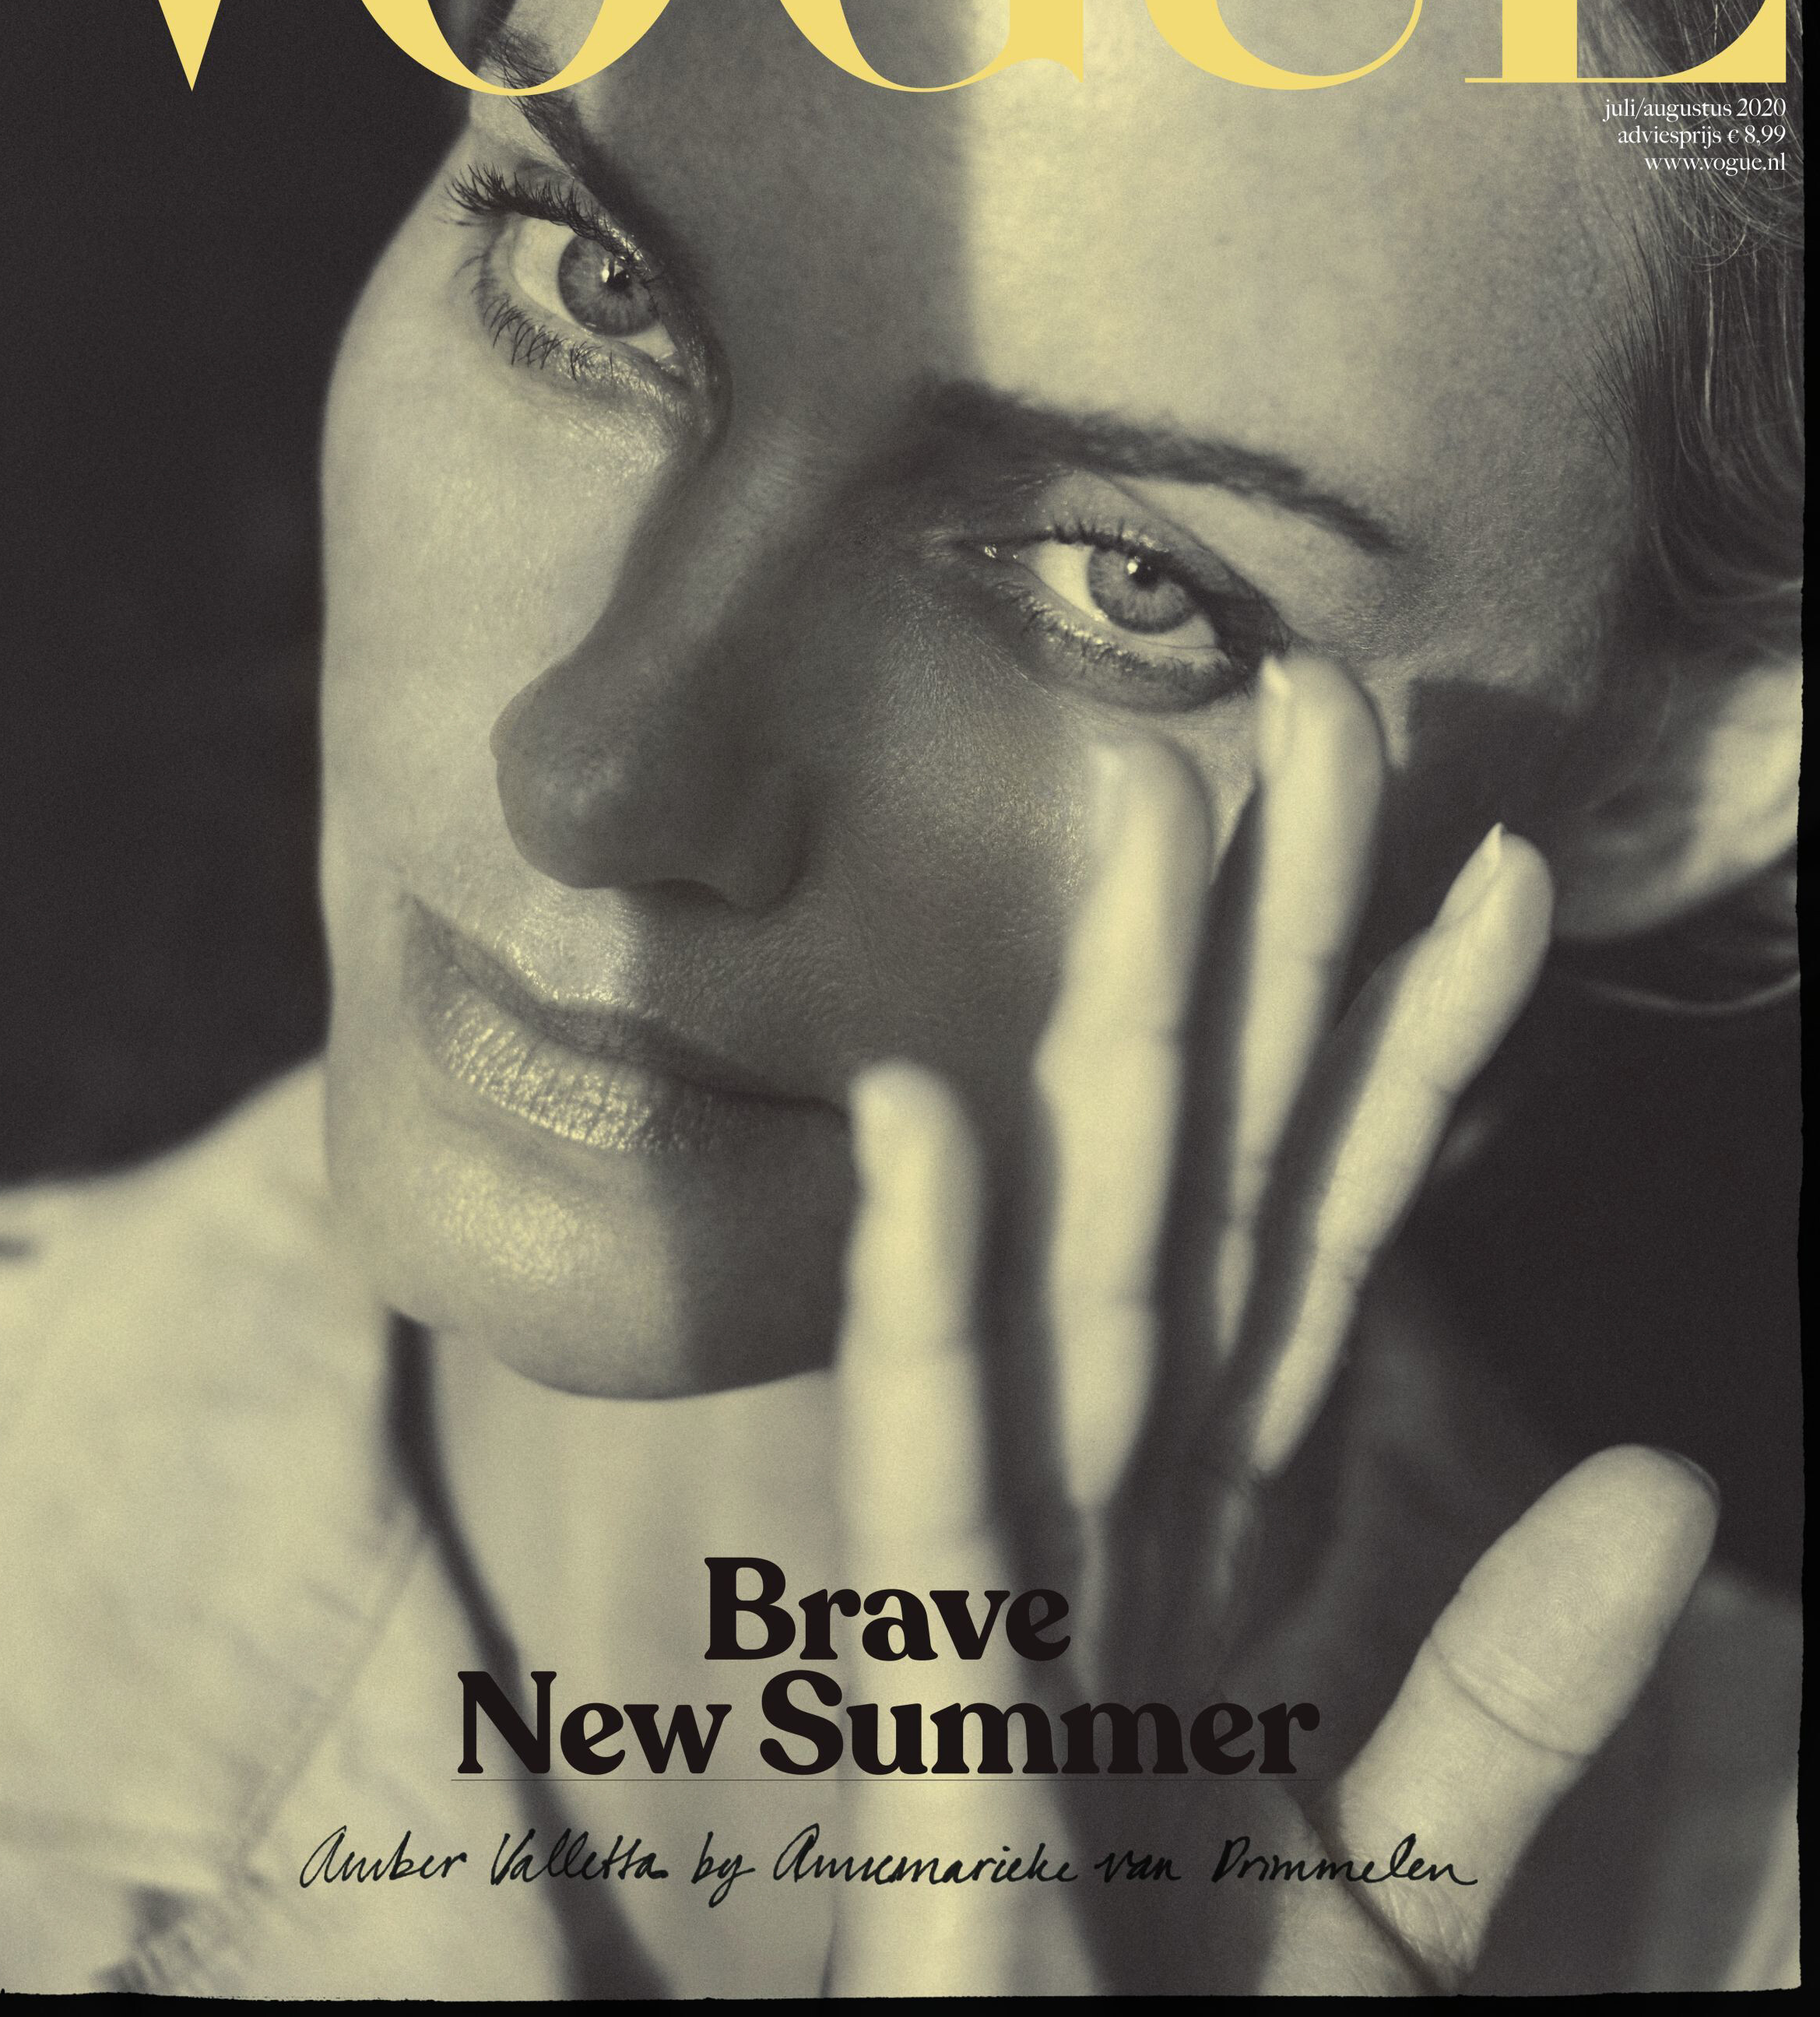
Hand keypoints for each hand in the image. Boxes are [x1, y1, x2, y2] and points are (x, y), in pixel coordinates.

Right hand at [825, 656, 1716, 1993]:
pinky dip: (920, 1285)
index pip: (1338, 1236)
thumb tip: (1663, 1477)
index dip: (1419, 1050)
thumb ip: (1508, 1694)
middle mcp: (1124, 1503)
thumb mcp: (1396, 1880)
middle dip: (1267, 941)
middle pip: (1213, 1173)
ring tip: (1146, 809)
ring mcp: (1022, 1575)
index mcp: (1227, 1532)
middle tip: (1308, 702)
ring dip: (1112, 1029)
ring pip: (1086, 1250)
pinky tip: (923, 1114)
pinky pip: (929, 1459)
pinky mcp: (933, 1693)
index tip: (1505, 864)